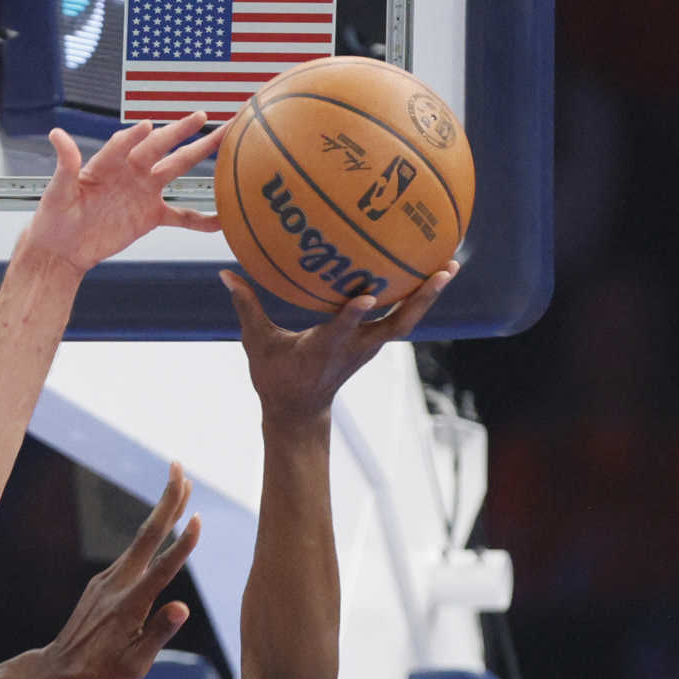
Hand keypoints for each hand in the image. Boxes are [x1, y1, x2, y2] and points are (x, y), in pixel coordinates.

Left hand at [20, 118, 223, 272]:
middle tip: (202, 115)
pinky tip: (221, 219)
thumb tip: (57, 134)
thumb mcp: (58, 192)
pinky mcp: (150, 215)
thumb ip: (65, 164)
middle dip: (180, 131)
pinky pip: (181, 216)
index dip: (133, 136)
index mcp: (106, 163)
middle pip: (159, 146)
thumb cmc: (55, 217)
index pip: (122, 144)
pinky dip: (201, 220)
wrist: (64, 248)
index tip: (147, 126)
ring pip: (176, 168)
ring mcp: (143, 191)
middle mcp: (129, 170)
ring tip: (224, 140)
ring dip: (199, 154)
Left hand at [30, 464, 202, 678]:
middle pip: (147, 535)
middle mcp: (116, 586)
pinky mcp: (100, 586)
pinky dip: (148, 536)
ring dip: (160, 512)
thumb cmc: (99, 678)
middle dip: (166, 501)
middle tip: (181, 470)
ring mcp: (105, 583)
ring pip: (139, 541)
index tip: (198, 519)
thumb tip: (182, 607)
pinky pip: (130, 554)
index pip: (163, 569)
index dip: (183, 545)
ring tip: (179, 487)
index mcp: (129, 606)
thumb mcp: (134, 666)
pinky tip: (158, 529)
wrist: (54, 676)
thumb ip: (158, 633)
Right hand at [221, 261, 459, 422]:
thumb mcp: (258, 345)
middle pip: (397, 323)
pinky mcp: (373, 343)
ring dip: (429, 296)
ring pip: (406, 320)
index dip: (355, 313)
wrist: (300, 413)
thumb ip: (248, 308)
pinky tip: (428, 273)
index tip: (368, 295)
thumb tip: (227, 274)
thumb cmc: (277, 378)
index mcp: (326, 348)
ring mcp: (369, 346)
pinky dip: (416, 298)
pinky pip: (400, 318)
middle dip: (421, 299)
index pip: (343, 329)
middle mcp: (356, 347)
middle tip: (445, 269)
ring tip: (451, 265)